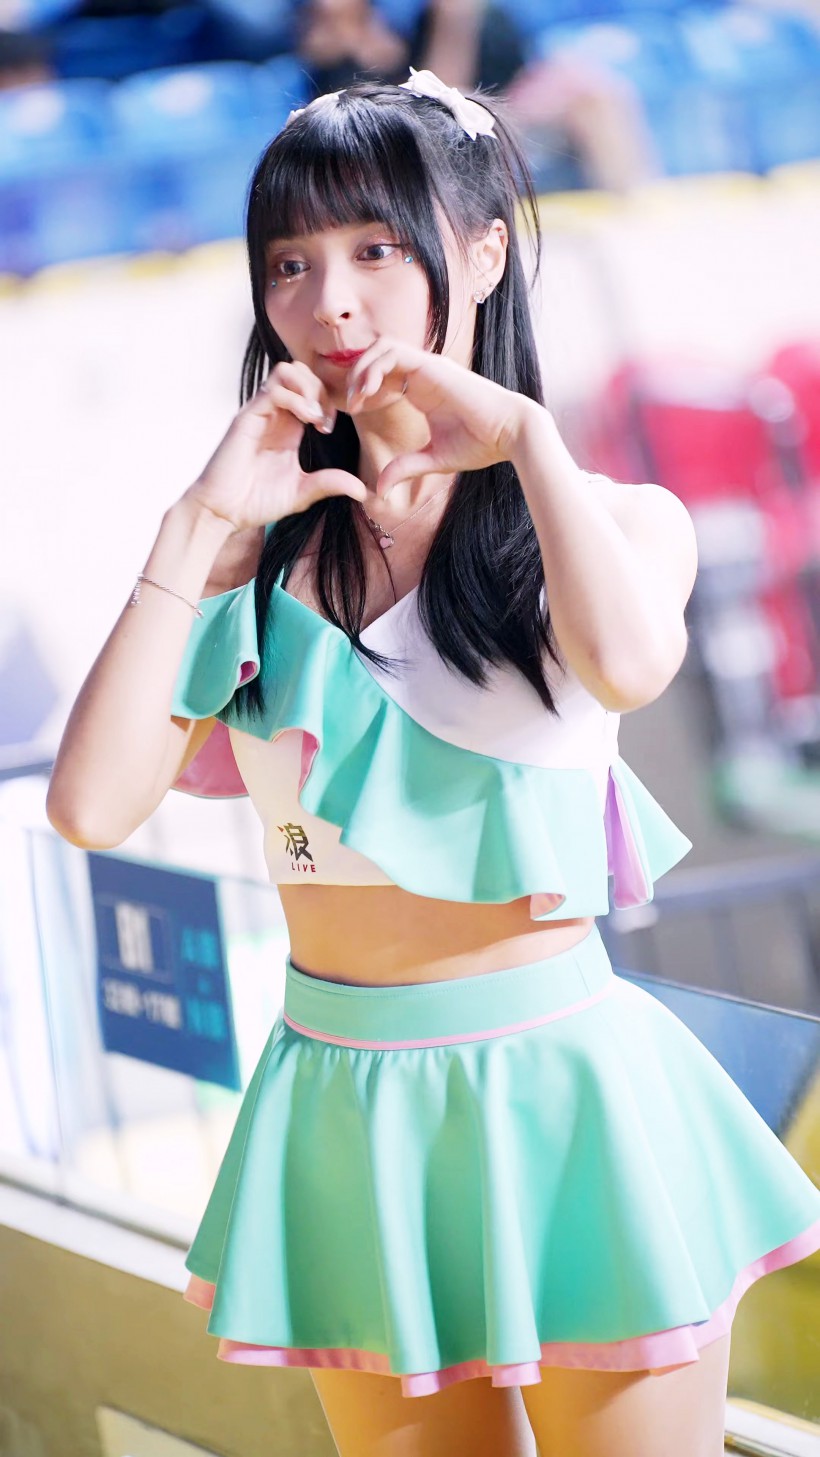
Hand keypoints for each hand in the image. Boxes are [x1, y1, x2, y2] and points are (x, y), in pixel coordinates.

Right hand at [183, 360, 367, 533]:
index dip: (327, 400)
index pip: (309, 389)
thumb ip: (330, 484)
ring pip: (286, 371)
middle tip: (325, 420)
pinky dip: (296, 400)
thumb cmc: (255, 501)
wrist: (223, 512)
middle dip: (321, 389)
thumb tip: (363, 490)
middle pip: (299, 371)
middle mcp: (274, 414)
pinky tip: (307, 422)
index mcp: (287, 426)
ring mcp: (259, 413)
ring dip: (308, 388)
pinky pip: (274, 391)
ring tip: (316, 418)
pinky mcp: (247, 418)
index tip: (330, 427)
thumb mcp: (302, 492)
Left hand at [345, 336, 539, 497]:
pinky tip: (368, 392)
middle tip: (350, 403)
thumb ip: (404, 468)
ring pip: (382, 347)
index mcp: (423, 390)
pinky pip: (393, 353)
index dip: (364, 389)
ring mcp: (428, 366)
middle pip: (378, 356)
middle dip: (356, 375)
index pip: (384, 376)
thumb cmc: (481, 444)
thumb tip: (378, 491)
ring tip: (357, 396)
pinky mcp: (432, 365)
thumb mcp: (433, 459)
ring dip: (362, 368)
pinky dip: (374, 367)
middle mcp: (424, 374)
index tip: (354, 412)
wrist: (510, 433)